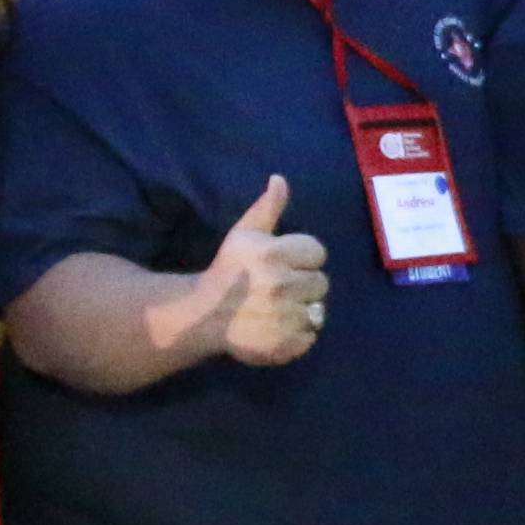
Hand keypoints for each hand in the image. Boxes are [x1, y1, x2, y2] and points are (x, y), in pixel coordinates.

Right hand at [206, 175, 329, 365]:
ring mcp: (284, 317)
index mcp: (274, 254)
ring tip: (281, 310)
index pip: (318, 254)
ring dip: (303, 311)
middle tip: (281, 290)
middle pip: (321, 284)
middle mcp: (281, 285)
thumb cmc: (227, 271)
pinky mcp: (285, 345)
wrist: (203, 315)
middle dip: (304, 285)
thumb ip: (267, 207)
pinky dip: (299, 336)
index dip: (304, 260)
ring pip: (318, 311)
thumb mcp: (243, 234)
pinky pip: (310, 338)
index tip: (286, 266)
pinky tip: (279, 329)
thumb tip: (280, 179)